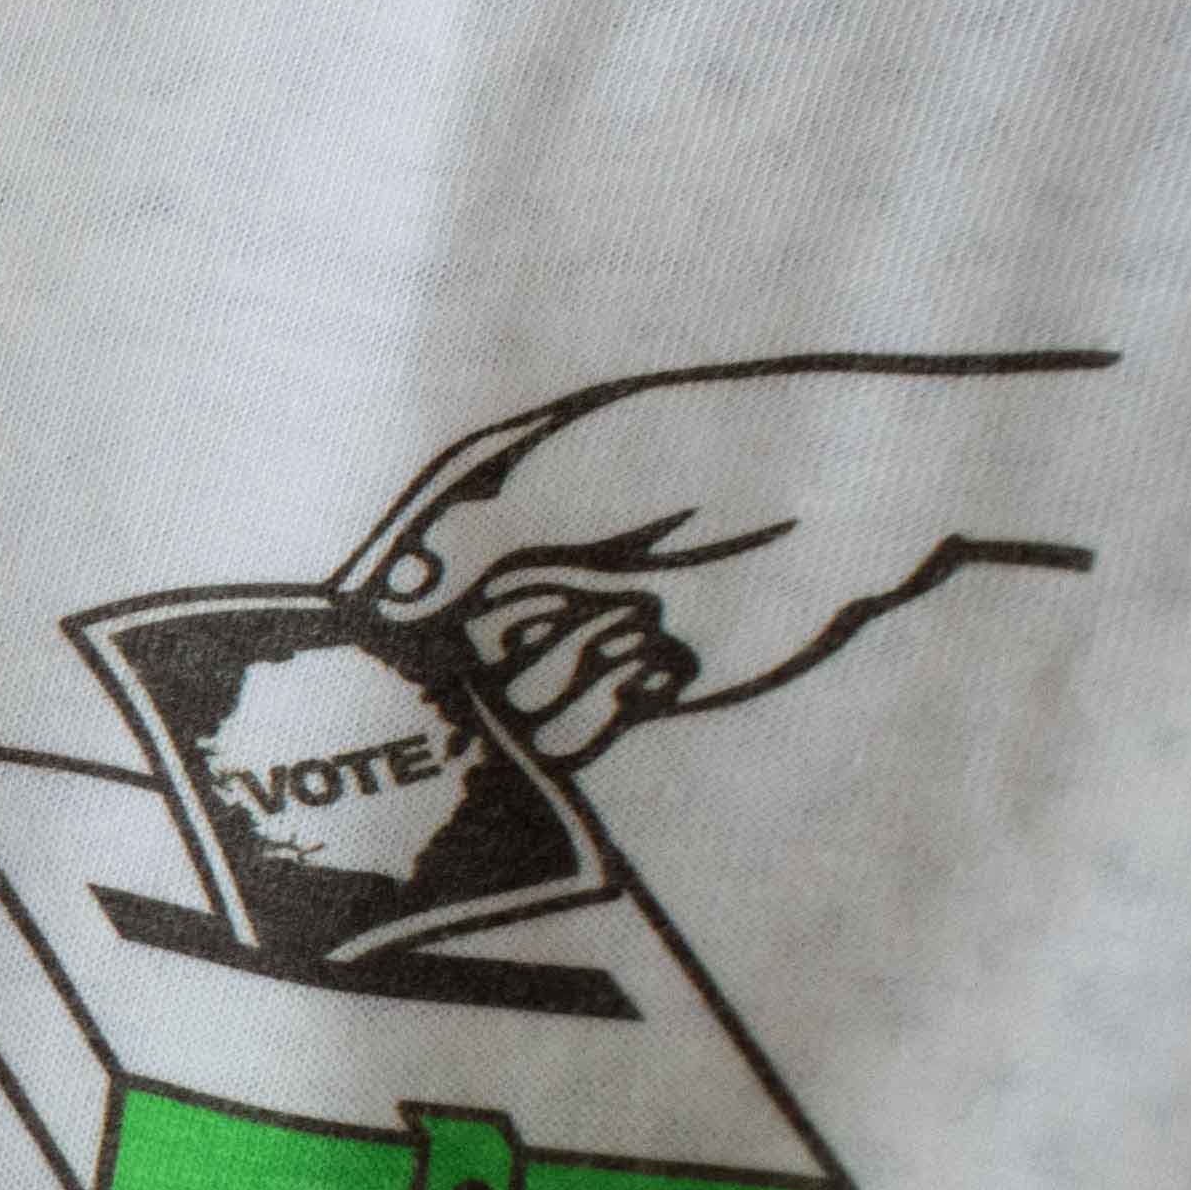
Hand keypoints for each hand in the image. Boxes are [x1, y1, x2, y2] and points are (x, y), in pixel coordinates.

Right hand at [332, 348, 1113, 764]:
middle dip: (455, 658)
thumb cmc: (706, 453)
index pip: (394, 567)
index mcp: (488, 495)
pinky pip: (560, 736)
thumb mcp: (567, 482)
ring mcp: (567, 631)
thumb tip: (378, 608)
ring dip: (547, 673)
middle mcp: (515, 569)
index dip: (367, 612)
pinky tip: (654, 651)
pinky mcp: (623, 688)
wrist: (844, 491)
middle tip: (511, 633)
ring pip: (494, 701)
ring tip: (628, 618)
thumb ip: (462, 544)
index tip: (346, 651)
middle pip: (430, 652)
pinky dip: (593, 707)